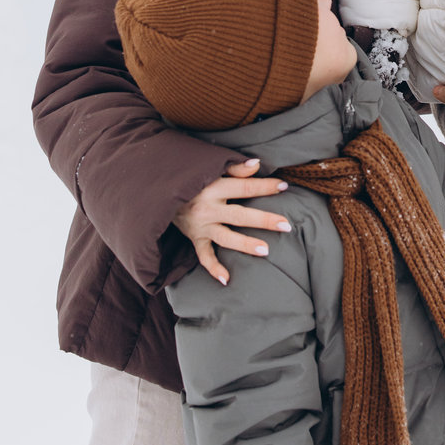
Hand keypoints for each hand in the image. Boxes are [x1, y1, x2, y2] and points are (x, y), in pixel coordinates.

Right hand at [173, 158, 290, 284]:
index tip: (284, 187)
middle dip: (263, 220)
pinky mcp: (194, 239)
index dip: (265, 186)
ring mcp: (201, 226)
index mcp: (213, 187)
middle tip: (286, 225)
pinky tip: (226, 279)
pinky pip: (203, 256)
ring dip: (245, 244)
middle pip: (240, 215)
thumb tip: (257, 164)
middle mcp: (207, 209)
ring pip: (226, 237)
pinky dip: (213, 268)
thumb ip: (234, 168)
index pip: (244, 187)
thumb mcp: (209, 168)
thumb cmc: (190, 178)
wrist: (159, 193)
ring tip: (265, 251)